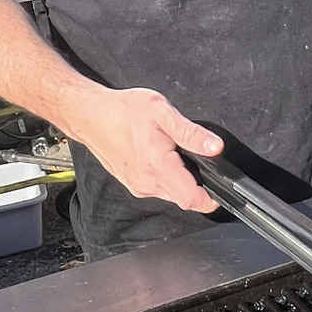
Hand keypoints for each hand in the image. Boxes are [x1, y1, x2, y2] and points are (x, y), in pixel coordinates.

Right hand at [70, 86, 223, 212]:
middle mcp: (147, 183)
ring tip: (175, 154)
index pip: (191, 199)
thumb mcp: (163, 113)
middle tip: (198, 161)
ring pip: (170, 194)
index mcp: (158, 167)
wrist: (91, 115)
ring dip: (179, 181)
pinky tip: (160, 157)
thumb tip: (215, 147)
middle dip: (196, 185)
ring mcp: (137, 186)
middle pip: (183, 198)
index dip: (210, 199)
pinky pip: (156, 189)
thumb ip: (191, 133)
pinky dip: (165, 178)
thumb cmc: (123, 111)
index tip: (221, 191)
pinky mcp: (131, 184)